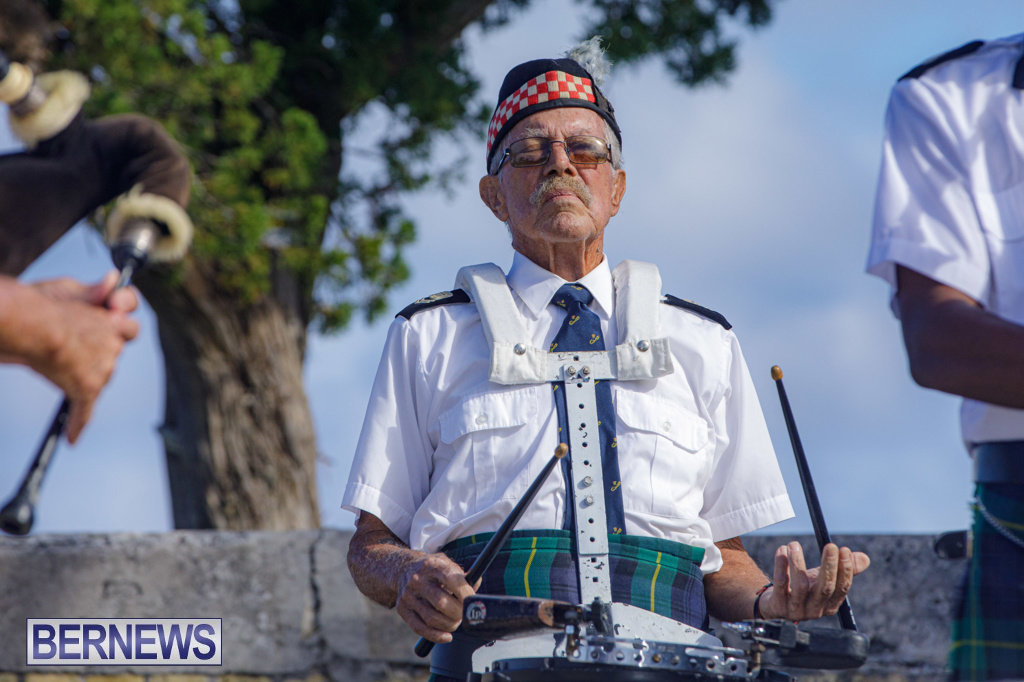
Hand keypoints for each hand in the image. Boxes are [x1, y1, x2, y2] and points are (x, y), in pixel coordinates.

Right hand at [29, 271, 139, 442]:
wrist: (30, 324)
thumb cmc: (42, 304)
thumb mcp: (71, 288)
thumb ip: (94, 291)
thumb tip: (113, 279)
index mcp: (112, 317)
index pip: (129, 315)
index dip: (121, 310)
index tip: (109, 307)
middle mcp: (114, 343)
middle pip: (122, 343)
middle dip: (107, 339)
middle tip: (80, 336)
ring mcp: (103, 367)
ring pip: (105, 372)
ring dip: (89, 370)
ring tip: (63, 358)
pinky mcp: (87, 387)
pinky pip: (85, 412)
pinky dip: (78, 424)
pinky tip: (72, 437)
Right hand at [396, 552, 479, 642]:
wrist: (402, 568)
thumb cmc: (432, 569)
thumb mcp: (447, 564)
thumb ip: (463, 576)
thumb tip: (477, 583)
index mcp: (433, 565)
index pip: (452, 581)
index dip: (465, 594)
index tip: (473, 602)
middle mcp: (418, 580)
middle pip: (441, 603)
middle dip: (458, 613)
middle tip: (465, 615)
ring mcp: (408, 595)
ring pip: (431, 618)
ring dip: (449, 625)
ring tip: (456, 622)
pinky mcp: (402, 609)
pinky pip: (419, 628)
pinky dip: (435, 636)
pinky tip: (447, 636)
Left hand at [759, 542, 869, 620]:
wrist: (775, 605)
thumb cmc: (804, 590)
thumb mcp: (823, 579)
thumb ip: (843, 570)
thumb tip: (865, 558)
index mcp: (829, 605)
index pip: (842, 588)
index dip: (845, 570)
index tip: (844, 549)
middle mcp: (815, 609)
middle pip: (825, 588)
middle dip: (829, 566)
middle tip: (830, 546)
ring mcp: (796, 609)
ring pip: (800, 586)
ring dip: (798, 563)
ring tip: (794, 544)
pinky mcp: (778, 605)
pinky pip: (780, 584)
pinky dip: (781, 566)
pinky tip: (782, 550)